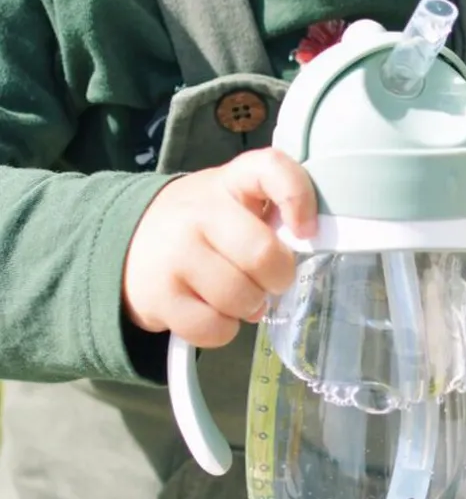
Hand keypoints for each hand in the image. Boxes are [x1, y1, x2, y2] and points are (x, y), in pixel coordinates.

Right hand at [123, 149, 317, 347]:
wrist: (126, 242)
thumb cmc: (202, 225)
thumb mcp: (234, 201)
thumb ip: (272, 213)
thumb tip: (303, 252)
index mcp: (230, 181)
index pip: (271, 168)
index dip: (298, 198)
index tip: (306, 230)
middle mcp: (198, 212)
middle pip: (263, 256)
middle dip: (277, 278)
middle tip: (268, 280)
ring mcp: (175, 254)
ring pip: (241, 299)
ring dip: (249, 306)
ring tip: (234, 295)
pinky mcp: (158, 296)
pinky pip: (215, 329)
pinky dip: (223, 330)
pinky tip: (212, 311)